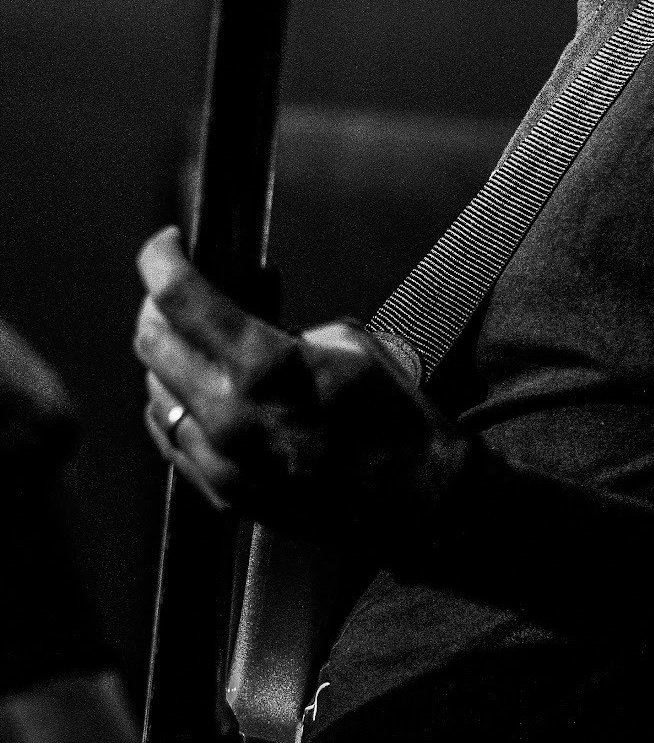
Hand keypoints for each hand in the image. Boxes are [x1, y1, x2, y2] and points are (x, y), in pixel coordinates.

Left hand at [133, 227, 464, 552]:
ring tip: (197, 341)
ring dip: (167, 357)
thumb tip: (247, 298)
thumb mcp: (348, 340)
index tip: (166, 244)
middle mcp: (228, 415)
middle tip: (178, 290)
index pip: (179, 298)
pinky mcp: (221, 493)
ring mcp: (219, 461)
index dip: (162, 259)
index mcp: (264, 366)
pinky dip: (175, 403)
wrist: (413, 499)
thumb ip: (282, 322)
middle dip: (157, 305)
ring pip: (154, 391)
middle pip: (150, 343)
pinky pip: (171, 437)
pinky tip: (201, 389)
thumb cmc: (392, 416)